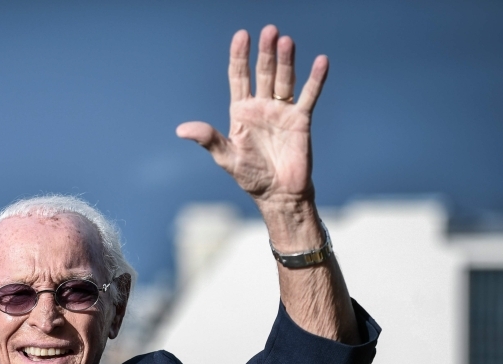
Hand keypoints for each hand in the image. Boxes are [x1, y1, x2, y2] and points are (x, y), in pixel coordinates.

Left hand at [177, 25, 327, 205]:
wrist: (278, 194)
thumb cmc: (250, 177)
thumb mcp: (226, 157)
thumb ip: (208, 139)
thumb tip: (181, 129)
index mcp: (241, 113)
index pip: (239, 77)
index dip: (239, 57)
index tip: (241, 36)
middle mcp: (261, 107)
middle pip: (263, 73)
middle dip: (265, 53)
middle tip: (269, 31)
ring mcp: (281, 112)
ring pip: (284, 80)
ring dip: (286, 61)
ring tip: (286, 41)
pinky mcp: (301, 120)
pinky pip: (308, 96)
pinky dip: (315, 79)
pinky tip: (321, 61)